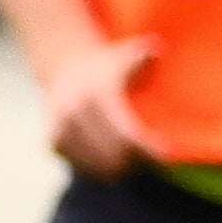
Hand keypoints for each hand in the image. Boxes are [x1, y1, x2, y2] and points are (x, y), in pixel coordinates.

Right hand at [36, 35, 159, 180]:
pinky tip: (116, 162)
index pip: (127, 136)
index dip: (149, 151)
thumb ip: (145, 53)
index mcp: (98, 95)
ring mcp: (61, 130)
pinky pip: (83, 168)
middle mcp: (75, 113)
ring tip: (139, 163)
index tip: (168, 155)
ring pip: (98, 168)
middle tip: (156, 162)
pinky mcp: (53, 143)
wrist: (67, 68)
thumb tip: (157, 52)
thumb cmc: (110, 65)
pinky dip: (101, 170)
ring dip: (121, 170)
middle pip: (114, 157)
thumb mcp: (128, 54)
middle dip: (139, 164)